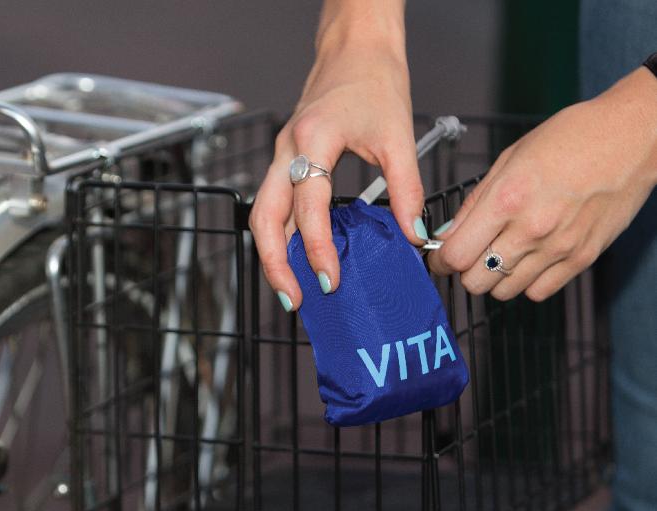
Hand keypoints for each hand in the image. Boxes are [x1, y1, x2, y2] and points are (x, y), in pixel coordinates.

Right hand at [249, 0, 423, 310]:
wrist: (354, 46)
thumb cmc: (375, 81)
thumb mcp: (398, 136)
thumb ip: (407, 190)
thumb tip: (413, 236)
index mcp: (313, 140)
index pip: (308, 207)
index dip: (318, 249)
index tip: (333, 281)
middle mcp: (287, 150)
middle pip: (263, 217)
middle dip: (275, 264)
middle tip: (295, 300)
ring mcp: (281, 156)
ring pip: (261, 214)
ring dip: (272, 255)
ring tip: (291, 289)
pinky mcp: (286, 161)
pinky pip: (274, 205)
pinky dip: (281, 236)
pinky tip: (299, 258)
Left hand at [428, 67, 656, 300]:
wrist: (633, 138)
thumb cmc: (570, 139)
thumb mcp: (510, 160)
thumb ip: (475, 204)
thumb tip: (447, 236)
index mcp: (508, 198)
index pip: (456, 255)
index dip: (441, 261)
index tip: (441, 259)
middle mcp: (532, 228)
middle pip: (475, 282)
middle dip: (466, 271)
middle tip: (472, 255)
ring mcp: (558, 248)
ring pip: (503, 293)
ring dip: (495, 278)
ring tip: (503, 253)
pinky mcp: (581, 259)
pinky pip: (537, 293)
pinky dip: (526, 283)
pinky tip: (529, 260)